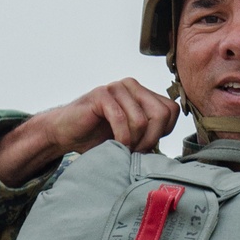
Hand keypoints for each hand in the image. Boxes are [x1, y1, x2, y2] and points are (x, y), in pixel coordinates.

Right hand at [0, 79, 179, 185]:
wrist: (65, 133)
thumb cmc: (98, 137)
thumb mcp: (132, 136)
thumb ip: (151, 134)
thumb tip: (175, 153)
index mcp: (143, 93)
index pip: (171, 110)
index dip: (163, 133)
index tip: (147, 146)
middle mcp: (132, 86)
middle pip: (161, 114)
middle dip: (151, 139)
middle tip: (136, 152)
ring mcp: (117, 88)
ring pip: (143, 119)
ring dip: (134, 141)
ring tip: (123, 149)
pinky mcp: (101, 94)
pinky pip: (122, 119)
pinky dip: (121, 138)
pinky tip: (115, 145)